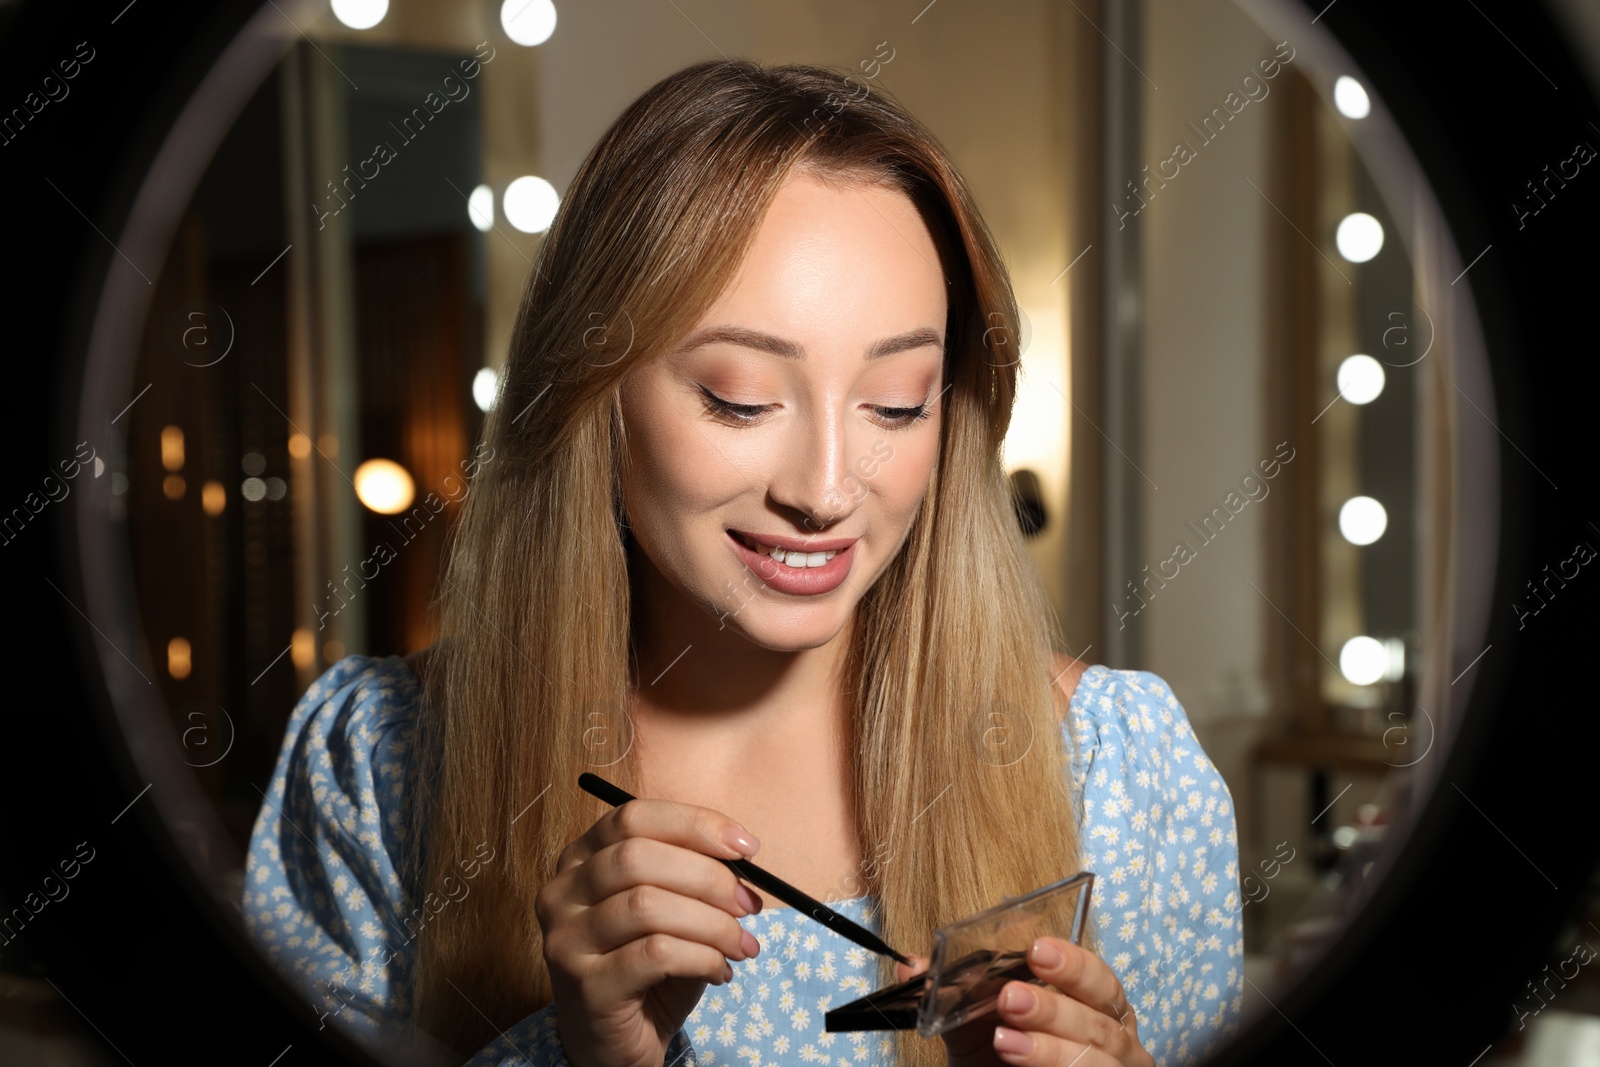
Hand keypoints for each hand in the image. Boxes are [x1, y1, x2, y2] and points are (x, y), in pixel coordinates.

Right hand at [534, 798, 765, 1066]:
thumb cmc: (647, 967)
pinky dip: (702, 957)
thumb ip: (693, 875)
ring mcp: (566, 940)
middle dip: (708, 877)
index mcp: (580, 859)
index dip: (694, 824)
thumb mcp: (670, 908)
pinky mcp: (584, 986)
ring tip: (741, 944)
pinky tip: (719, 971)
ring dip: (712, 923)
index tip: (747, 846)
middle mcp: (562, 893)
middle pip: (637, 857)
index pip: (633, 817)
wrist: (615, 1043)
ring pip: (646, 905)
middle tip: (750, 904)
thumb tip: (743, 857)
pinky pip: (655, 954)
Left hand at [894, 937, 1153, 1066]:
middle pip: (1099, 1020)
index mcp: (1097, 1008)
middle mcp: (1116, 1041)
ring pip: (1096, 1058)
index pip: (1098, 978)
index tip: (1037, 949)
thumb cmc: (1001, 1060)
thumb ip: (953, 994)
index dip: (1072, 963)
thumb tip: (911, 964)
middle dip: (1053, 1007)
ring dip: (1048, 1049)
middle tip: (1009, 998)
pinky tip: (1016, 1061)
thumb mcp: (975, 1026)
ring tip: (1004, 1041)